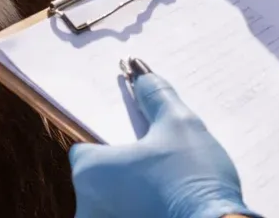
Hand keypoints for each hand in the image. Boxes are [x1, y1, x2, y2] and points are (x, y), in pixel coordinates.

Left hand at [70, 71, 258, 217]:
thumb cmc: (193, 182)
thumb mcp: (179, 124)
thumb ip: (155, 96)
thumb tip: (141, 73)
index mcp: (89, 173)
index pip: (85, 151)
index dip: (110, 145)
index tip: (136, 144)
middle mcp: (87, 208)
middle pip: (98, 180)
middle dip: (123, 172)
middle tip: (156, 166)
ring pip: (113, 203)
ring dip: (132, 194)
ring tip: (164, 189)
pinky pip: (126, 216)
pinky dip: (141, 211)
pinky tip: (166, 207)